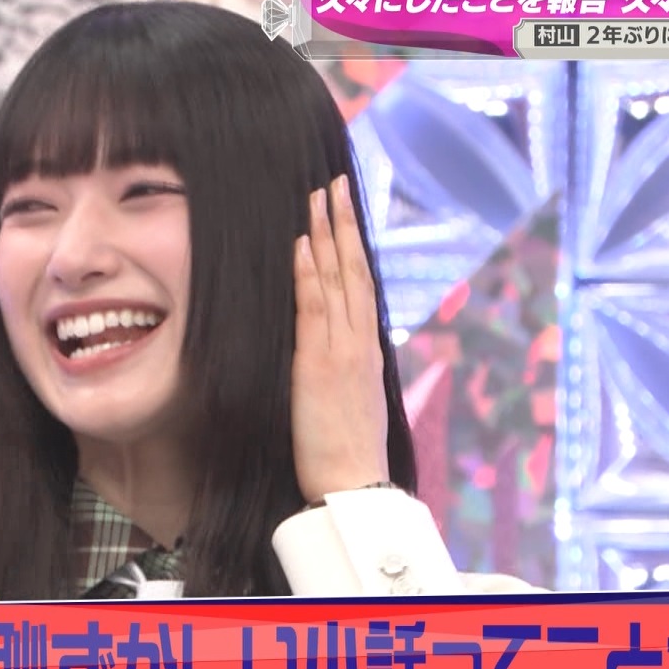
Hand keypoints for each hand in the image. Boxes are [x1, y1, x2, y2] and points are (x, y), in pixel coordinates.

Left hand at [291, 175, 390, 503]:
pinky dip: (309, 273)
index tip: (344, 211)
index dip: (352, 245)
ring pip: (337, 279)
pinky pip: (315, 309)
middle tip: (335, 183)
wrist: (354, 485)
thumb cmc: (345, 450)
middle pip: (353, 270)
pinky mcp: (321, 364)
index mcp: (367, 350)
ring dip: (325, 234)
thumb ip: (340, 365)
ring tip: (318, 196)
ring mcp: (343, 350)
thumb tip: (325, 344)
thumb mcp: (349, 399)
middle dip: (342, 224)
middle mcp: (360, 343)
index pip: (360, 284)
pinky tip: (302, 244)